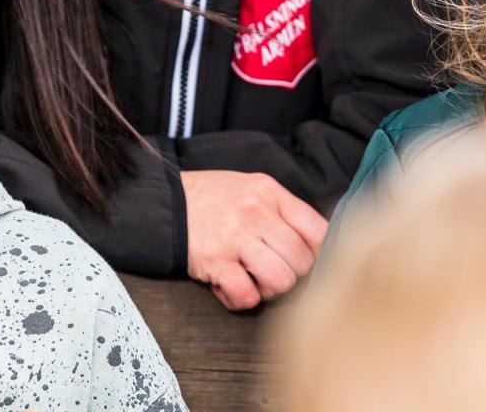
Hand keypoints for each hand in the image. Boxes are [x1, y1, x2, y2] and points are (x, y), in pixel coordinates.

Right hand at [181, 170, 326, 310]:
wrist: (167, 202)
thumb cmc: (214, 198)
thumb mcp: (252, 187)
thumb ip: (282, 209)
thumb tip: (317, 241)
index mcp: (270, 193)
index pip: (317, 230)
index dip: (318, 252)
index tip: (305, 258)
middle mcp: (256, 214)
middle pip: (301, 260)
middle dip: (293, 274)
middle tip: (276, 271)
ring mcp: (235, 239)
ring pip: (280, 280)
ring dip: (272, 289)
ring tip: (257, 281)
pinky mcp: (215, 262)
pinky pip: (247, 295)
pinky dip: (244, 299)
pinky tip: (236, 288)